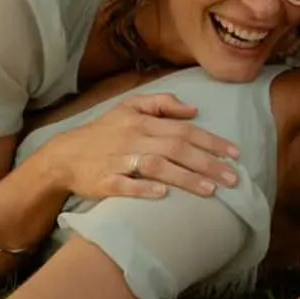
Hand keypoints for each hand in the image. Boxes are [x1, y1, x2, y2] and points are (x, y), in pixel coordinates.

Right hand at [35, 92, 240, 202]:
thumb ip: (162, 103)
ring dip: (184, 178)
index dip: (211, 141)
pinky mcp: (105, 181)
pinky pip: (125, 184)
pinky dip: (144, 188)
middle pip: (175, 148)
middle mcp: (133, 138)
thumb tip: (194, 109)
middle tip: (232, 179)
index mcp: (142, 121)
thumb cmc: (103, 132)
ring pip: (156, 166)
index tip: (235, 154)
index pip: (184, 129)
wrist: (63, 155)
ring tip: (210, 191)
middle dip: (207, 163)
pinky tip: (163, 194)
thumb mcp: (128, 107)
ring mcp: (118, 160)